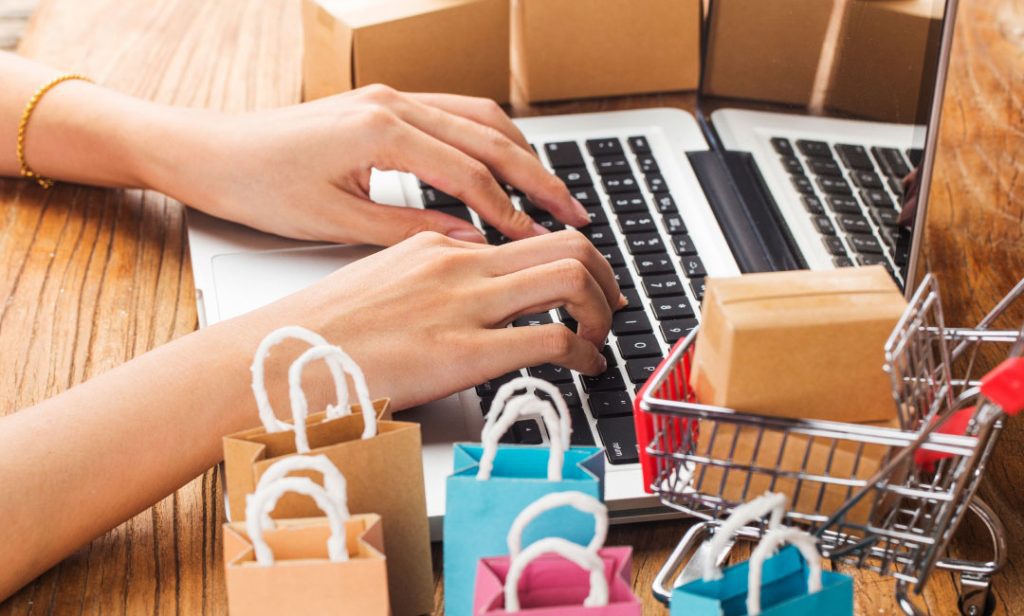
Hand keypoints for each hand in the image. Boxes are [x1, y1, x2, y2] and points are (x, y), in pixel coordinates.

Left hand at [147, 85, 589, 245]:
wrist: (210, 151)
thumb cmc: (259, 186)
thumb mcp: (336, 222)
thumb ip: (410, 230)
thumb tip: (470, 240)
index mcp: (381, 131)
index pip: (468, 174)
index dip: (509, 212)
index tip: (536, 242)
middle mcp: (393, 103)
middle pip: (489, 138)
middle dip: (537, 177)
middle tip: (574, 213)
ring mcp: (389, 97)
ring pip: (479, 118)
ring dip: (520, 154)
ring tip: (551, 191)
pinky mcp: (383, 102)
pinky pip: (455, 113)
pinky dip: (489, 139)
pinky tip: (503, 162)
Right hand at [246, 230, 626, 409]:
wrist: (278, 361)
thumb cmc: (321, 334)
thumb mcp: (382, 286)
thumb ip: (432, 283)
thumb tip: (472, 295)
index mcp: (438, 246)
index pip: (530, 235)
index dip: (574, 259)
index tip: (587, 282)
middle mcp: (458, 265)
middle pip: (566, 245)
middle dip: (605, 277)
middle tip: (612, 306)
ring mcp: (461, 305)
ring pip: (569, 280)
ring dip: (600, 311)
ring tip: (600, 338)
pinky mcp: (461, 352)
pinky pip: (551, 340)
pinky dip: (582, 353)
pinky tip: (580, 368)